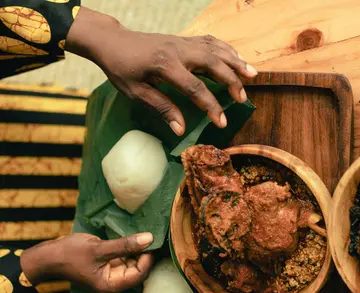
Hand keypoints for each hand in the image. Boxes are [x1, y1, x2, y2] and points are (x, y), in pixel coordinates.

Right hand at [20, 232, 153, 292]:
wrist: (49, 256)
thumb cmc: (71, 254)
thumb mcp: (99, 248)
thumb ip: (125, 244)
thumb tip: (149, 238)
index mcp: (111, 285)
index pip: (139, 274)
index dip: (148, 258)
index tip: (151, 241)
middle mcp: (114, 282)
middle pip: (138, 270)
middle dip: (144, 254)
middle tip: (150, 235)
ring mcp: (111, 274)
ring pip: (132, 263)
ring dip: (137, 250)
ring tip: (143, 234)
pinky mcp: (108, 265)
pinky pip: (124, 258)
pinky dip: (129, 249)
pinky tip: (132, 237)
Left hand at [65, 7, 257, 135]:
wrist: (113, 42)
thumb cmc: (121, 69)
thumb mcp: (137, 93)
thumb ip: (162, 108)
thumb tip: (181, 129)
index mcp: (165, 66)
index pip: (195, 89)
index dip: (211, 107)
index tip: (222, 122)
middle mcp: (178, 50)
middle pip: (213, 64)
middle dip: (231, 82)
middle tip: (243, 99)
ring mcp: (182, 42)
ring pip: (216, 49)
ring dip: (235, 61)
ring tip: (252, 74)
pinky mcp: (183, 39)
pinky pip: (210, 41)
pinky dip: (225, 49)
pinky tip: (235, 57)